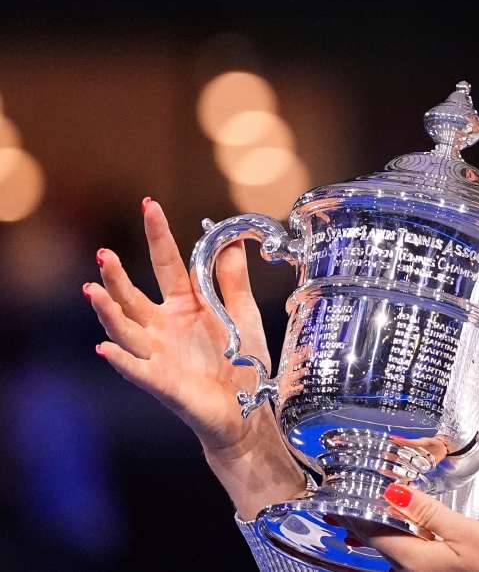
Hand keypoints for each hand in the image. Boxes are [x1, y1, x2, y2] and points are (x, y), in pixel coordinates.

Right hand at [85, 197, 304, 516]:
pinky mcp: (162, 383)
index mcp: (186, 306)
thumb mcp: (243, 315)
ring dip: (108, 311)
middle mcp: (164, 327)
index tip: (149, 205)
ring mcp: (158, 355)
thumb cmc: (243, 364)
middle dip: (117, 276)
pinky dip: (121, 359)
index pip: (167, 264)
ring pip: (125, 329)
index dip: (159, 236)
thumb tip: (232, 242)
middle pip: (134, 296)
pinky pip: (137, 369)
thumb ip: (233, 281)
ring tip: (93, 290)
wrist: (248, 411)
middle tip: (104, 255)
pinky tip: (105, 346)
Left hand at [354, 484, 478, 571]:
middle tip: (343, 501)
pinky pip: (410, 550)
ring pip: (393, 545)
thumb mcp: (462, 530)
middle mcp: (412, 570)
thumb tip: (394, 493)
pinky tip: (404, 524)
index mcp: (413, 559)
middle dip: (362, 519)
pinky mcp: (436, 570)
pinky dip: (402, 533)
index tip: (340, 495)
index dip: (355, 511)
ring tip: (367, 507)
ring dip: (381, 525)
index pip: (372, 531)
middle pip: (379, 540)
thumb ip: (427, 511)